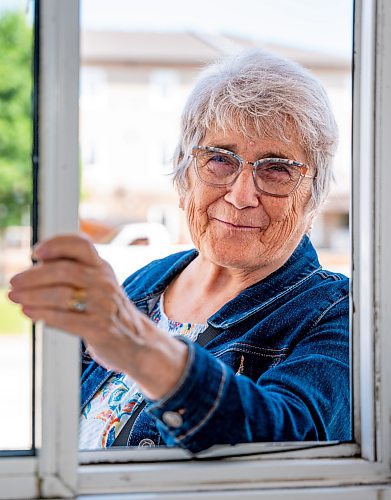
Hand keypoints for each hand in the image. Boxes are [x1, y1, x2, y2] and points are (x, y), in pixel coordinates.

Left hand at [8, 234, 187, 399]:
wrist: (138, 343)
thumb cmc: (111, 314)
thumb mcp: (100, 287)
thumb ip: (75, 275)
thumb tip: (35, 268)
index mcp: (103, 268)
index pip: (81, 245)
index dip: (57, 243)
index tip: (36, 252)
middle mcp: (104, 283)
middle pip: (65, 270)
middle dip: (33, 276)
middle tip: (13, 282)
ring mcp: (103, 305)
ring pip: (62, 295)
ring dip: (33, 296)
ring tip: (14, 298)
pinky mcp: (100, 328)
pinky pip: (66, 318)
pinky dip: (43, 315)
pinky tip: (29, 313)